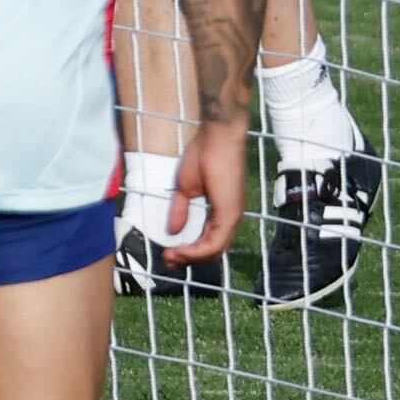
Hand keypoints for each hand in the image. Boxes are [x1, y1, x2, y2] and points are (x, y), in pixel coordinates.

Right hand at [166, 116, 249, 264]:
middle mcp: (231, 218)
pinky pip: (213, 243)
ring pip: (213, 251)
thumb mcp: (186, 189)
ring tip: (168, 257)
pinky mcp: (229, 213)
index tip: (167, 253)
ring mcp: (232, 216)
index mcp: (223, 212)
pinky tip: (178, 250)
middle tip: (166, 261)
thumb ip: (181, 211)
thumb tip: (173, 230)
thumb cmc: (204, 155)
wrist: (217, 137)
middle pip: (212, 251)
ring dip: (189, 258)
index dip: (189, 251)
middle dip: (188, 260)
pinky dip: (195, 251)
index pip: (209, 242)